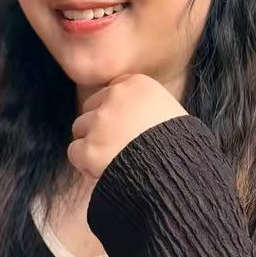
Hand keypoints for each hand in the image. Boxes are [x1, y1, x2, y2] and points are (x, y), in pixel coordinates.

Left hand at [68, 74, 187, 179]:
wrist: (177, 171)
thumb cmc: (180, 145)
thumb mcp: (169, 110)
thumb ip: (144, 105)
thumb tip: (128, 116)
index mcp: (137, 84)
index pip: (111, 92)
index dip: (116, 112)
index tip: (126, 127)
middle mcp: (115, 97)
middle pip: (92, 108)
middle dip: (100, 126)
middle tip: (117, 145)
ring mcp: (100, 122)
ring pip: (80, 128)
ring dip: (91, 144)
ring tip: (112, 160)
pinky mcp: (90, 148)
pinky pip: (75, 152)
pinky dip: (86, 164)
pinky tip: (103, 171)